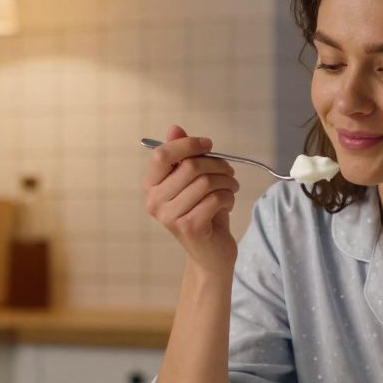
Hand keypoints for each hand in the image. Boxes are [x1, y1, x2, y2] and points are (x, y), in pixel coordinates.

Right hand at [142, 124, 239, 273]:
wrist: (211, 254)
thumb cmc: (203, 214)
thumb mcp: (193, 182)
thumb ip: (183, 156)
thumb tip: (175, 128)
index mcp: (151, 186)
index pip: (162, 154)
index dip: (188, 144)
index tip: (208, 145)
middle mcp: (155, 201)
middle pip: (190, 166)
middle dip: (218, 165)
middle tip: (229, 173)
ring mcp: (170, 216)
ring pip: (206, 182)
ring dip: (227, 182)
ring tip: (230, 189)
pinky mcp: (189, 227)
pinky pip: (216, 198)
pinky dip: (229, 197)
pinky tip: (227, 204)